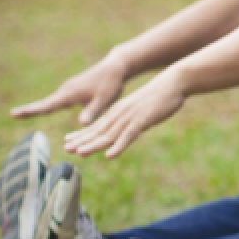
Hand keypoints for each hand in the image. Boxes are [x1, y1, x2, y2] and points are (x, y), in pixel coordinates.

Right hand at [11, 55, 127, 124]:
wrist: (115, 68)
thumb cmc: (111, 85)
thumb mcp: (104, 101)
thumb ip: (92, 112)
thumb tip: (82, 124)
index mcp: (69, 94)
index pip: (46, 105)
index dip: (30, 110)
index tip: (14, 113)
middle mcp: (65, 90)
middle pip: (44, 103)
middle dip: (29, 109)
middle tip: (12, 114)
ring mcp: (68, 89)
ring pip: (51, 102)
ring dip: (38, 108)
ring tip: (21, 113)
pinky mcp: (73, 89)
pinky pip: (58, 100)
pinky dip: (49, 105)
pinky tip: (45, 109)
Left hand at [62, 70, 185, 157]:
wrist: (172, 83)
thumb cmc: (157, 97)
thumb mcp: (138, 109)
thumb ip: (128, 119)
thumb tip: (123, 129)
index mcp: (118, 111)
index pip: (96, 126)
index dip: (81, 135)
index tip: (67, 143)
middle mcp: (120, 114)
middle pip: (98, 131)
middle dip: (81, 141)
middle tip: (66, 149)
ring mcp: (130, 117)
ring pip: (109, 134)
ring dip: (94, 145)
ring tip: (80, 153)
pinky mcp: (142, 120)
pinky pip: (128, 136)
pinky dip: (119, 146)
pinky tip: (110, 155)